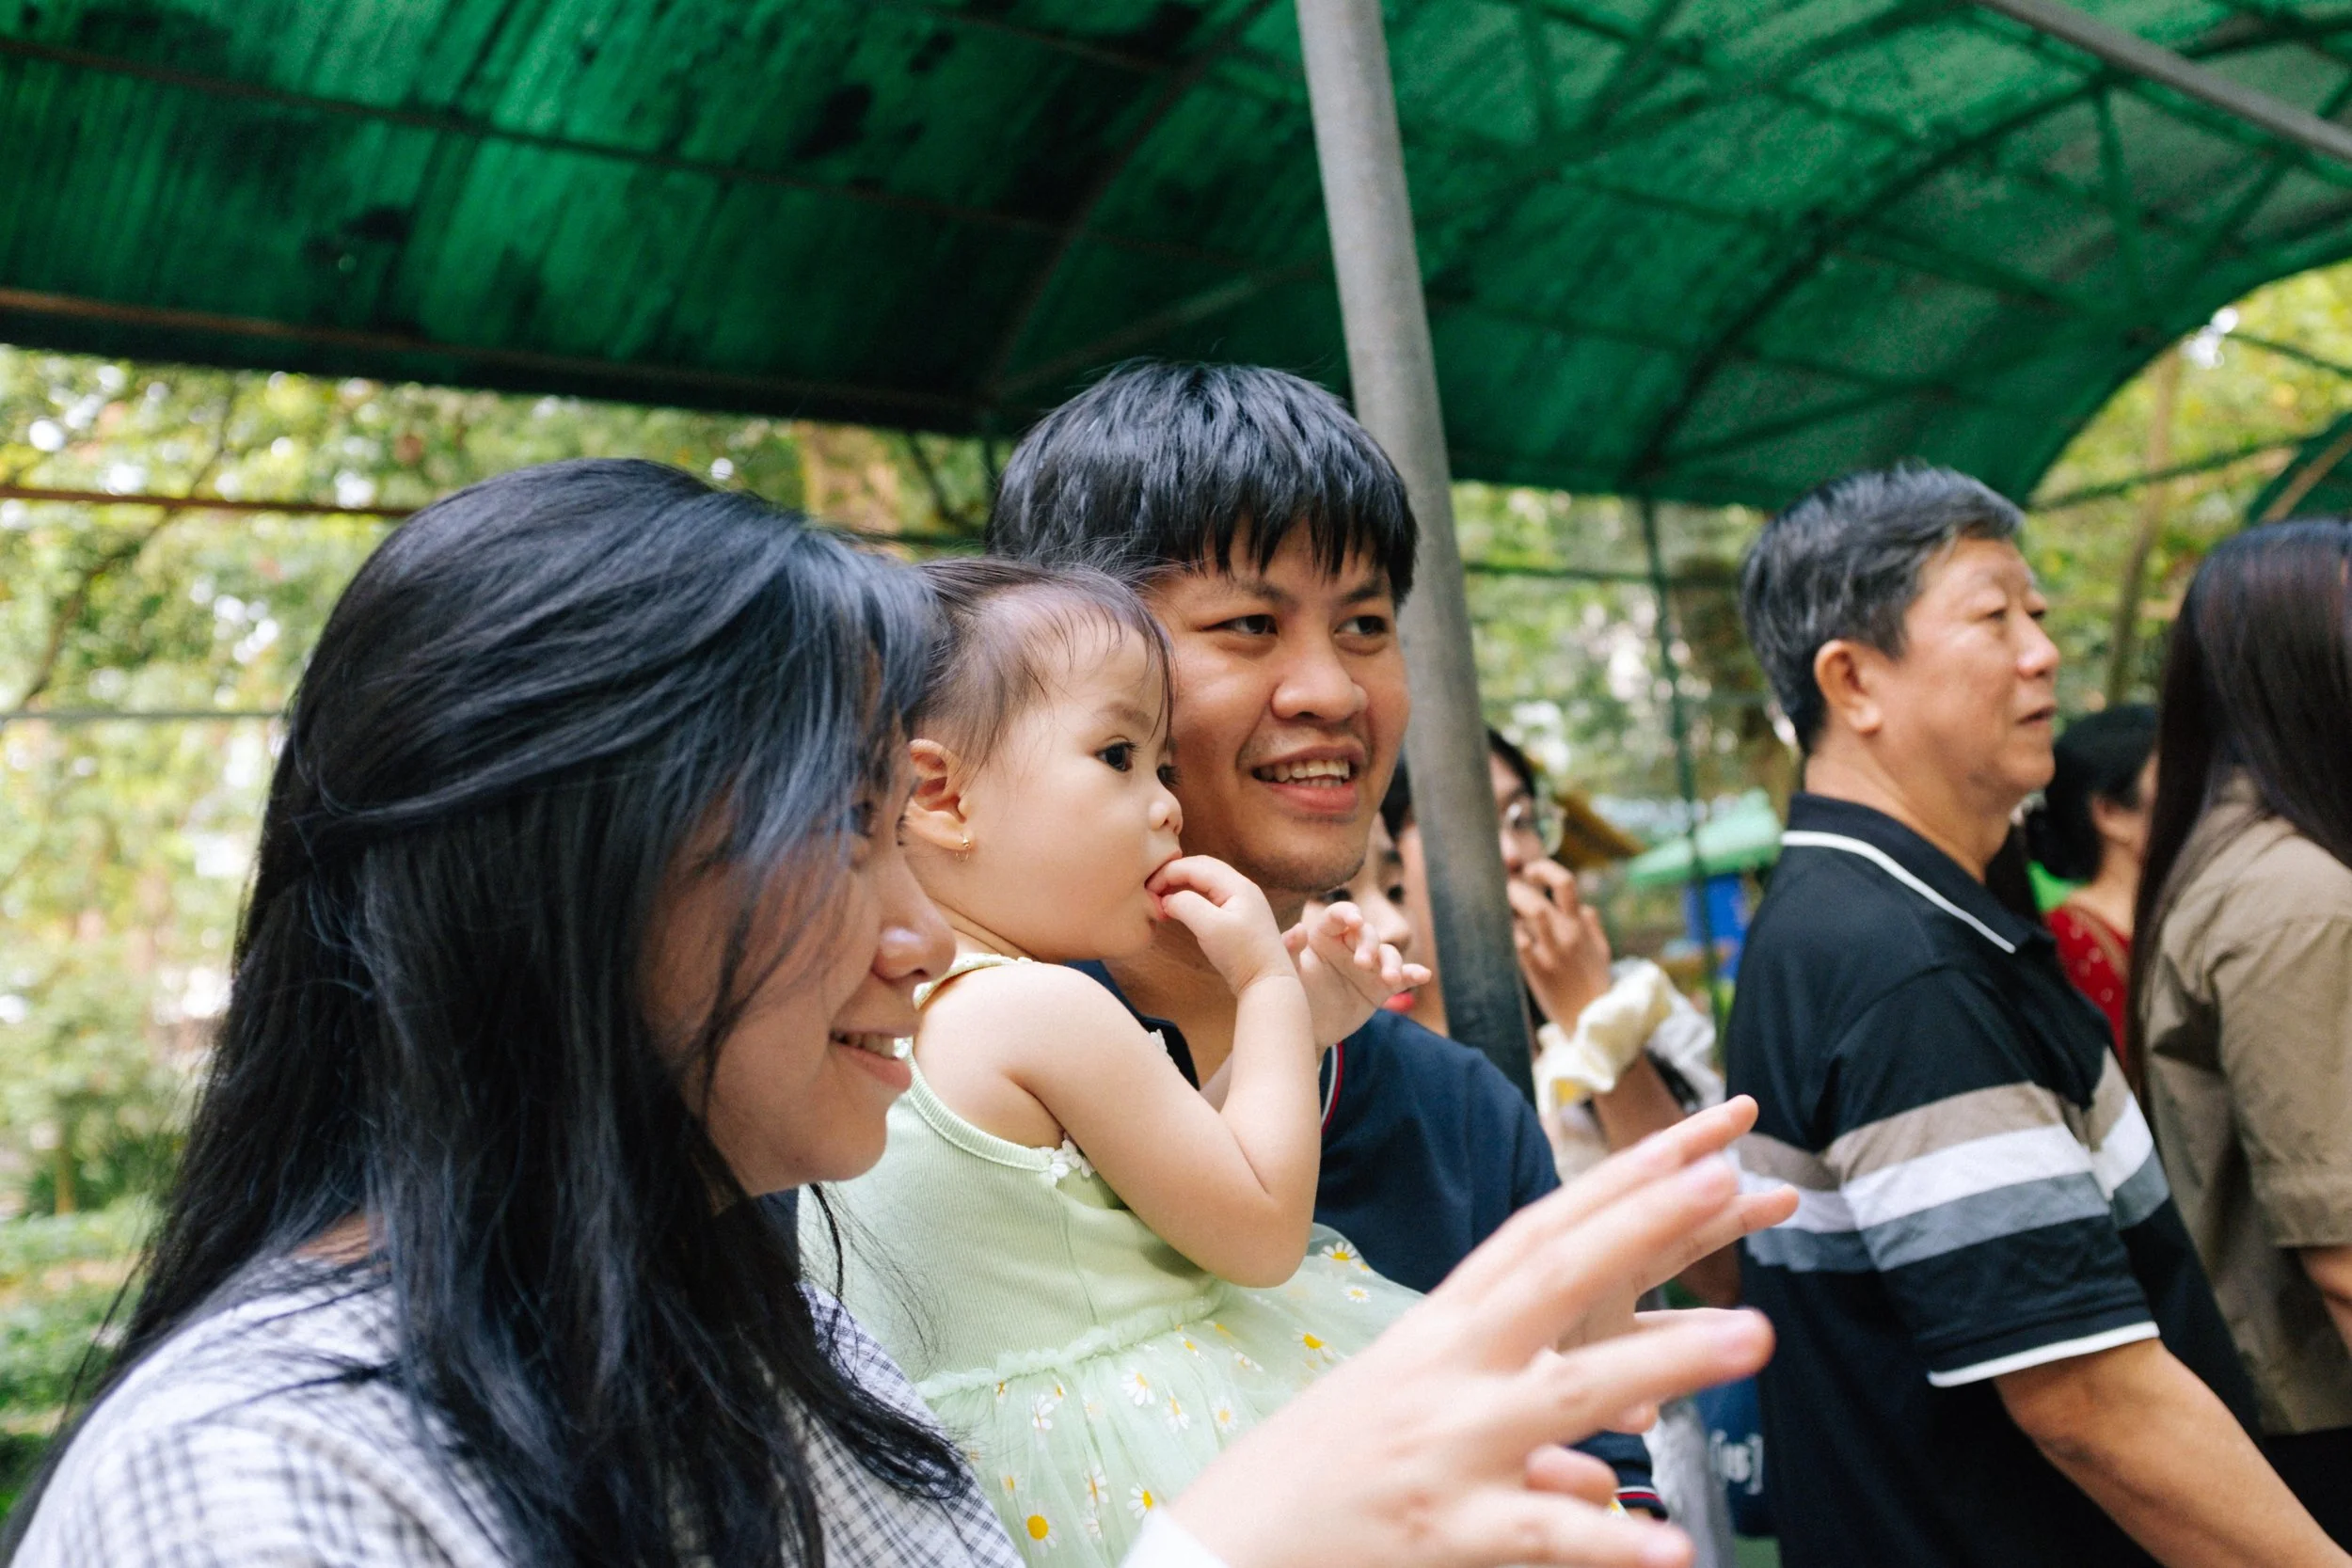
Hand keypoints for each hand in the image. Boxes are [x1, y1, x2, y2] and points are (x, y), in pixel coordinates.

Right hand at [1151, 856, 1293, 995]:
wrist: (1268, 982)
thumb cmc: (1242, 955)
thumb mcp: (1210, 928)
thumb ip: (1186, 906)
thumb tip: (1167, 899)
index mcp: (1237, 885)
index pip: (1196, 866)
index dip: (1169, 873)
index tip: (1148, 890)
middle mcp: (1242, 888)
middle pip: (1202, 868)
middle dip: (1174, 875)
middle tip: (1152, 890)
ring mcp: (1242, 902)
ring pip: (1206, 881)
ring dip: (1182, 885)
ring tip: (1162, 899)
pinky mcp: (1238, 917)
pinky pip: (1211, 896)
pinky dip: (1192, 897)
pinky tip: (1180, 909)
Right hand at [1172, 1097, 1794, 1567]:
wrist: (1225, 1548)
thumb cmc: (1322, 1478)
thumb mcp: (1418, 1430)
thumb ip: (1523, 1446)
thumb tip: (1597, 1483)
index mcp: (1440, 1331)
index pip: (1539, 1235)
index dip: (1616, 1184)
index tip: (1693, 1140)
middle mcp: (1447, 1371)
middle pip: (1557, 1277)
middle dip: (1645, 1224)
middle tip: (1731, 1175)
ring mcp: (1448, 1446)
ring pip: (1569, 1391)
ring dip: (1668, 1360)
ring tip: (1757, 1335)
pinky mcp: (1444, 1531)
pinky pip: (1541, 1534)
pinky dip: (1609, 1545)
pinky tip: (1673, 1549)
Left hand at [1283, 902, 1433, 1047]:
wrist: (1306, 1029)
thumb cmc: (1293, 995)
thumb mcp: (1287, 973)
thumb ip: (1290, 951)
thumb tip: (1298, 928)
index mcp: (1326, 935)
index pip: (1340, 915)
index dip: (1349, 914)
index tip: (1354, 921)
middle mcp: (1350, 945)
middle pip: (1367, 934)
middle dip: (1369, 945)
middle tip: (1362, 963)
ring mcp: (1369, 966)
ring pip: (1388, 954)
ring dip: (1392, 963)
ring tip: (1390, 978)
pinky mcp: (1381, 987)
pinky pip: (1402, 978)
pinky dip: (1414, 974)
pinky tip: (1423, 976)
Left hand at [1510, 861, 1613, 1028]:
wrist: (1592, 1019)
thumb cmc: (1595, 984)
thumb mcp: (1601, 951)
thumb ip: (1592, 925)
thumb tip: (1585, 907)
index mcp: (1580, 926)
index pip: (1565, 882)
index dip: (1543, 869)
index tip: (1530, 871)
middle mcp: (1566, 935)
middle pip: (1537, 898)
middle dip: (1514, 887)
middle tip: (1502, 889)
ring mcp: (1551, 952)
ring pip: (1528, 916)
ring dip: (1509, 905)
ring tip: (1499, 906)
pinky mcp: (1537, 971)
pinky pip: (1519, 945)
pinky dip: (1509, 933)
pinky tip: (1502, 931)